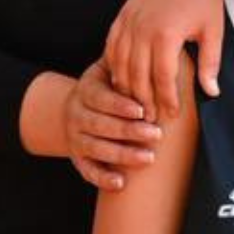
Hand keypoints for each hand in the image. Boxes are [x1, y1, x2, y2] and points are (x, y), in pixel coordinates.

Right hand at [68, 60, 160, 191]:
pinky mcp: (77, 157)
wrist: (76, 107)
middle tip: (156, 134)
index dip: (119, 105)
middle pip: (100, 125)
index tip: (141, 110)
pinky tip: (121, 183)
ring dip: (122, 155)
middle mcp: (76, 114)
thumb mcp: (110, 69)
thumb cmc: (106, 86)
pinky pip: (87, 171)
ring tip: (148, 158)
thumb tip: (159, 50)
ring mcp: (74, 137)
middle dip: (128, 131)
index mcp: (85, 90)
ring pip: (96, 148)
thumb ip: (128, 62)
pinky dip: (103, 178)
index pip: (99, 98)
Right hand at [105, 0, 229, 118]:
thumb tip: (211, 93)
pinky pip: (111, 46)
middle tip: (149, 120)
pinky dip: (113, 66)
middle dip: (143, 101)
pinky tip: (119, 80)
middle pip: (137, 76)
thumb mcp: (213, 32)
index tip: (170, 115)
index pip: (162, 78)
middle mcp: (142, 30)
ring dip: (125, 87)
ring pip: (120, 63)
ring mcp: (129, 21)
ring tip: (134, 106)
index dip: (165, 99)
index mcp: (166, 35)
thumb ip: (210, 64)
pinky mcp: (122, 15)